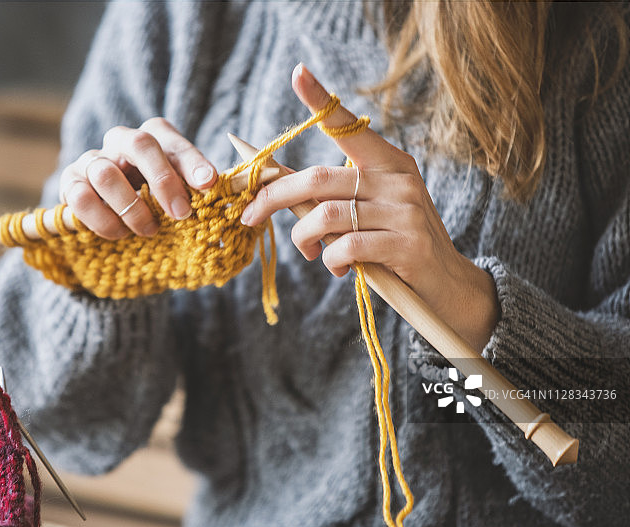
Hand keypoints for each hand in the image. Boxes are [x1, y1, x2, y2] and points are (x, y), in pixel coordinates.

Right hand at [59, 118, 216, 238]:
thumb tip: (221, 196)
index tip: (209, 184)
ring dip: (131, 208)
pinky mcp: (70, 183)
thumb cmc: (158, 199)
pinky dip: (102, 220)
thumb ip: (199, 189)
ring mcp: (92, 160)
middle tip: (181, 214)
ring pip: (106, 173)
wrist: (116, 214)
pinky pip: (80, 198)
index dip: (192, 161)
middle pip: (140, 144)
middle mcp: (121, 140)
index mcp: (154, 136)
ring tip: (149, 230)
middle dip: (164, 181)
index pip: (172, 140)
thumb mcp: (182, 191)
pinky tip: (120, 233)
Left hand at [240, 64, 498, 351]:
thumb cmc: (395, 244)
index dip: (321, 100)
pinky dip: (330, 260)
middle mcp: (398, 179)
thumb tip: (276, 187)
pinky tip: (336, 267)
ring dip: (303, 238)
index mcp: (388, 161)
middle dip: (274, 197)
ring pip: (327, 215)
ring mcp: (405, 210)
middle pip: (319, 178)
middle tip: (249, 216)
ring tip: (308, 251)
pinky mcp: (407, 244)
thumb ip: (332, 197)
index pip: (349, 125)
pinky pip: (347, 247)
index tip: (297, 72)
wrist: (447, 284)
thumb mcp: (368, 211)